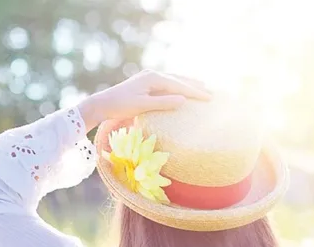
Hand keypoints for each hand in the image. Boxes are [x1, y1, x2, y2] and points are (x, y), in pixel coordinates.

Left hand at [78, 70, 211, 130]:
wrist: (102, 103)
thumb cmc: (120, 106)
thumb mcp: (142, 106)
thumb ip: (162, 103)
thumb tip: (183, 100)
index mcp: (153, 78)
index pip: (179, 85)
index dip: (195, 92)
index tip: (209, 98)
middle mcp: (152, 74)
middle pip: (179, 79)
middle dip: (195, 86)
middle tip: (211, 93)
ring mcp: (149, 77)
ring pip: (174, 79)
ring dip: (188, 84)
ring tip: (202, 87)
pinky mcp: (145, 83)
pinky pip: (167, 83)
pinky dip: (177, 86)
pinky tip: (182, 89)